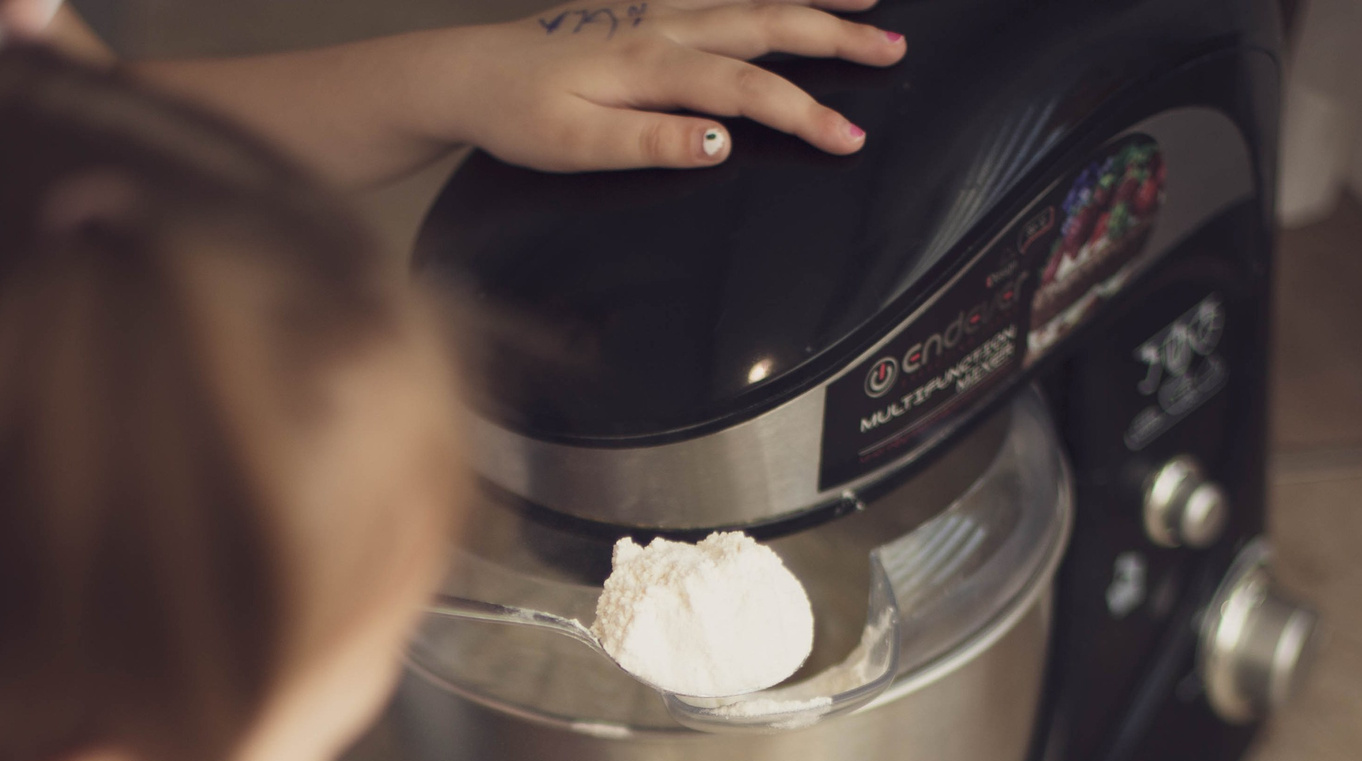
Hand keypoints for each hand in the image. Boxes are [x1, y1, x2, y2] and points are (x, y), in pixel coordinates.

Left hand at [426, 2, 906, 171]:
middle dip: (835, 37)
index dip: (804, 114)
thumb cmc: (521, 116)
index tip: (849, 140)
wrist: (469, 75)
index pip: (746, 92)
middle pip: (765, 23)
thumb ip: (652, 142)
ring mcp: (656, 7)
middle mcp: (662, 24)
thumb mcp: (578, 146)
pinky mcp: (645, 5)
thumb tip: (721, 143)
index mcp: (651, 65)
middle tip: (893, 49)